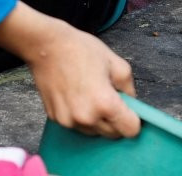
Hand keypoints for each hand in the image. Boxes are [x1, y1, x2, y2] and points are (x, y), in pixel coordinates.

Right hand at [0, 2, 139, 136]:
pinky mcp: (55, 119)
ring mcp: (69, 121)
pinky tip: (77, 96)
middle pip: (113, 134)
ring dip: (98, 120)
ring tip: (91, 95)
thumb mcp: (117, 63)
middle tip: (111, 98)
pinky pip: (76, 125)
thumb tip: (130, 103)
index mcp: (105, 104)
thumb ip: (129, 88)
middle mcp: (86, 118)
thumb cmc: (81, 51)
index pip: (130, 130)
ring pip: (94, 132)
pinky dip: (81, 117)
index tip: (130, 110)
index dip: (134, 119)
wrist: (47, 47)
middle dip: (116, 121)